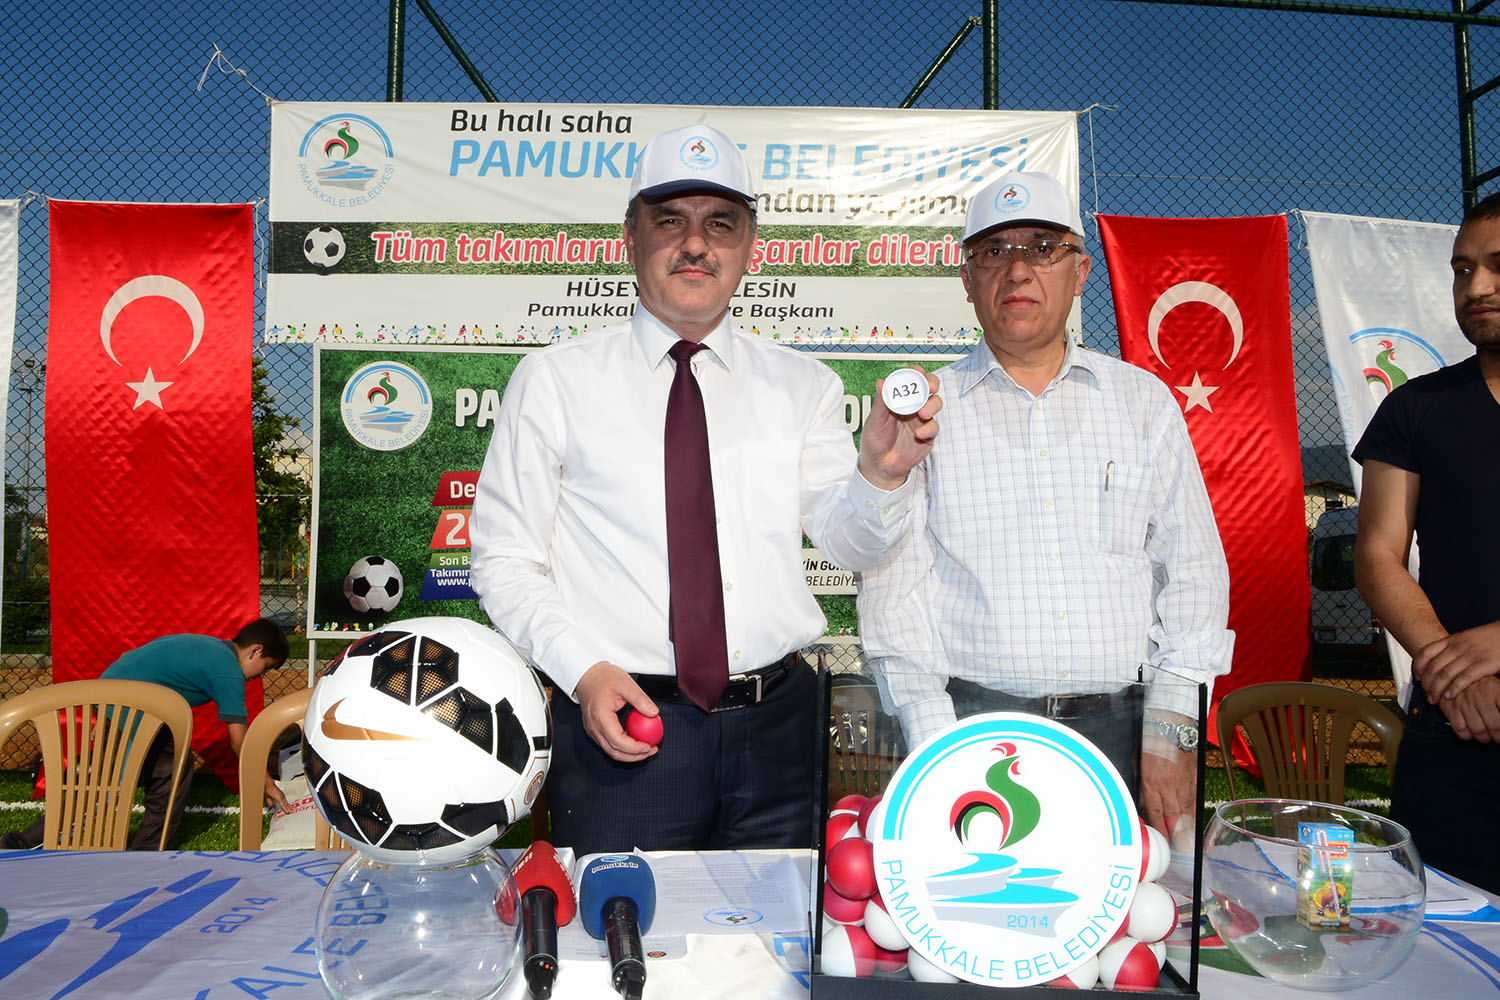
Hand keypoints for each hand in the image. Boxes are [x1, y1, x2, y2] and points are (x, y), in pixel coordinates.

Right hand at [263, 774, 289, 812]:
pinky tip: (287, 811)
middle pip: (287, 804)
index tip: (290, 809)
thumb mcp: (269, 797)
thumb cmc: (268, 789)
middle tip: (294, 810)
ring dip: (289, 809)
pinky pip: (283, 804)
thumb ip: (270, 802)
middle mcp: (282, 796)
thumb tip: (271, 806)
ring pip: (286, 805)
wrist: (268, 785)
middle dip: (290, 808)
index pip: (285, 802)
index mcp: (280, 796)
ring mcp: (281, 797)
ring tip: (292, 812)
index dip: (288, 806)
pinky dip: (285, 808)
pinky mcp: (279, 798)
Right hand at [574, 661, 659, 762]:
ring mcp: (592, 730)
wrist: (587, 675)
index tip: (649, 746)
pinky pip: (609, 744)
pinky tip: (635, 741)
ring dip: (629, 754)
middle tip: (651, 750)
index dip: (634, 748)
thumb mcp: (626, 684)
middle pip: (614, 752)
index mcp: (600, 716)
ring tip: (646, 748)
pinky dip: (623, 747)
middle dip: (634, 756)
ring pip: (611, 751)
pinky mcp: (595, 730)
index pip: (617, 741)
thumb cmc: (603, 678)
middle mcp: (594, 727)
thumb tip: (654, 713)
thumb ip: (640, 699)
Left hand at [857, 368, 941, 489]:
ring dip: (932, 405)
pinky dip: (928, 428)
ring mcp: (921, 420)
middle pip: (928, 388)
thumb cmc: (875, 441)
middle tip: (930, 387)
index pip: (910, 381)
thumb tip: (882, 382)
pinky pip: (934, 427)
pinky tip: (917, 434)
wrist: (880, 466)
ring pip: (935, 404)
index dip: (915, 374)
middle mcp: (912, 407)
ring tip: (922, 413)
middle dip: (931, 384)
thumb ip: (881, 402)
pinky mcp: (927, 435)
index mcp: (898, 399)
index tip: (917, 371)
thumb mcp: (874, 421)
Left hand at [1139, 748, 1195, 840]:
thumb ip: (1141, 787)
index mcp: (1151, 781)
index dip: (1158, 828)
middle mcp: (1169, 785)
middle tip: (1175, 848)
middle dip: (1174, 835)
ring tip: (1186, 844)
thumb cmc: (1151, 745)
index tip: (1161, 839)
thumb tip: (1142, 806)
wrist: (1171, 727)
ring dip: (1186, 829)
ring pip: (1186, 812)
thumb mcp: (1137, 764)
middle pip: (1172, 816)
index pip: (1154, 812)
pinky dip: (1195, 816)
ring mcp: (1184, 783)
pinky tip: (1196, 826)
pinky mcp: (1195, 779)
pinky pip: (1195, 802)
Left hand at [1414, 621, 1499, 701]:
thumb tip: (1441, 662)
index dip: (1418, 667)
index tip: (1417, 677)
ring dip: (1437, 689)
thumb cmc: (1491, 638)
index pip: (1426, 652)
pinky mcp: (1484, 664)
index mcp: (1453, 640)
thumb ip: (1454, 649)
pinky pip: (1464, 678)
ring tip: (1434, 699)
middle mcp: (1458, 647)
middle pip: (1434, 667)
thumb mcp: (1467, 639)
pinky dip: (1454, 688)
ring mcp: (1470, 655)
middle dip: (1427, 683)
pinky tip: (1450, 696)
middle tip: (1426, 694)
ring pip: (1445, 674)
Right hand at [1442, 675, 1499, 741]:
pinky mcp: (1450, 708)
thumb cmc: (1483, 682)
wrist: (1454, 672)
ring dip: (1485, 737)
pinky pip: (1461, 729)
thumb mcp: (1499, 686)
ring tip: (1488, 735)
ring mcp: (1464, 702)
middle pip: (1495, 726)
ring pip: (1478, 730)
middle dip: (1499, 736)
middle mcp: (1481, 696)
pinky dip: (1468, 735)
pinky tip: (1472, 732)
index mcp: (1496, 689)